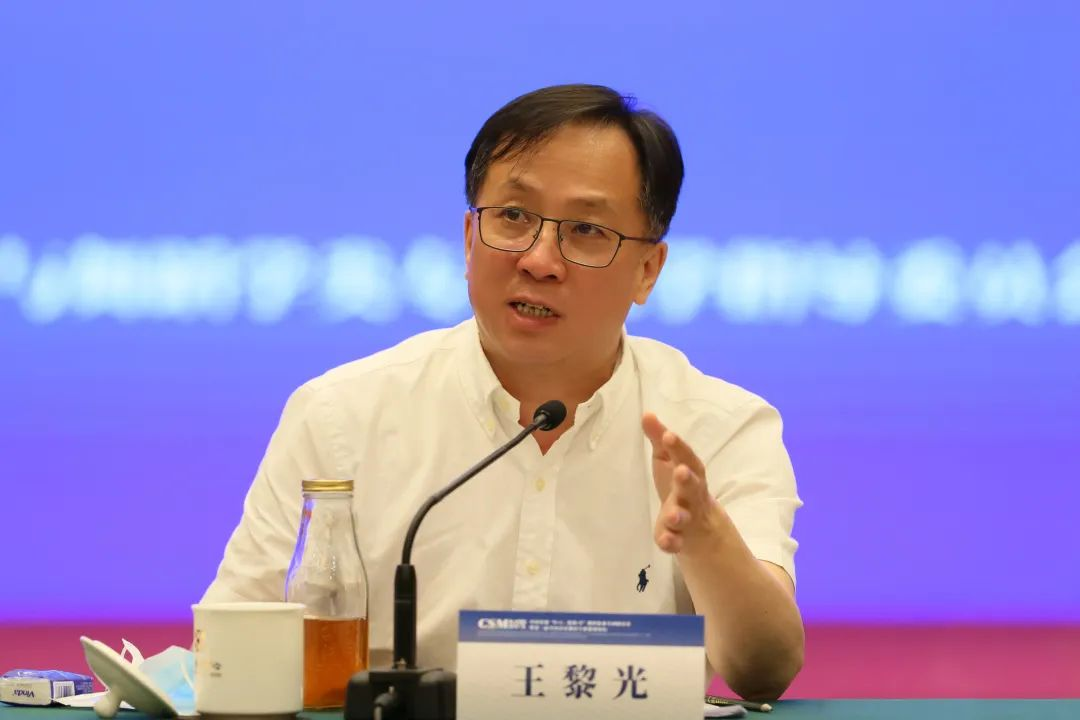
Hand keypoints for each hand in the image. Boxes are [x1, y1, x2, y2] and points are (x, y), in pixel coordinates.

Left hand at [642, 412, 719, 554]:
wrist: (699, 523)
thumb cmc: (678, 482)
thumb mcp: (669, 459)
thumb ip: (659, 439)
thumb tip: (647, 414)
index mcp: (690, 471)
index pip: (686, 457)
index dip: (678, 447)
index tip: (667, 435)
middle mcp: (691, 494)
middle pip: (692, 487)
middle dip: (687, 479)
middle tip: (680, 471)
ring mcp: (687, 517)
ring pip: (684, 517)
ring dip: (678, 516)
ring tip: (671, 516)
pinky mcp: (678, 537)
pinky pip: (675, 542)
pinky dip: (670, 542)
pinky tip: (664, 541)